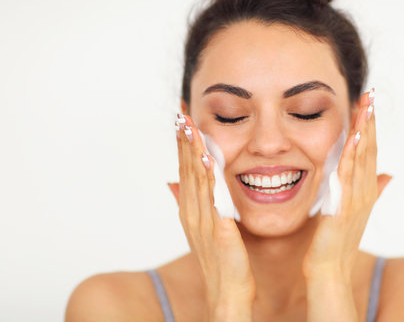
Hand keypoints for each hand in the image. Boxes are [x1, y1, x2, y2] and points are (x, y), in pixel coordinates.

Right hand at [167, 114, 254, 320]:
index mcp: (191, 210)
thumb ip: (196, 202)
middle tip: (181, 113)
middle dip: (183, 141)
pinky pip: (214, 199)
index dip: (182, 145)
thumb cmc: (220, 259)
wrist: (227, 291)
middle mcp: (192, 212)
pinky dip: (211, 179)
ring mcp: (203, 221)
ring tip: (190, 128)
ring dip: (192, 153)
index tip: (181, 119)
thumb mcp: (203, 227)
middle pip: (186, 170)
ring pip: (196, 181)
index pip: (185, 170)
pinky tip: (211, 161)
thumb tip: (175, 182)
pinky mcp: (219, 231)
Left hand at [303, 89, 392, 319]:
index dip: (370, 127)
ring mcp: (357, 198)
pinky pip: (349, 176)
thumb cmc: (337, 242)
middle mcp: (364, 191)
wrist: (329, 269)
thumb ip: (368, 190)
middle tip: (371, 94)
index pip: (369, 151)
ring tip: (367, 105)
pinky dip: (354, 155)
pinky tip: (357, 137)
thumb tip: (388, 175)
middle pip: (370, 148)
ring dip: (365, 130)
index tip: (368, 103)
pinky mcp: (345, 207)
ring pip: (362, 158)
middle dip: (370, 121)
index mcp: (364, 189)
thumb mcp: (354, 211)